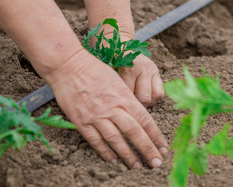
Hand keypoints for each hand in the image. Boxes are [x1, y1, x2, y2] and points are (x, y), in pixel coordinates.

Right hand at [45, 50, 167, 168]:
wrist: (69, 65)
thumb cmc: (95, 69)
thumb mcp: (118, 81)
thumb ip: (127, 99)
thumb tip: (137, 115)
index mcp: (124, 97)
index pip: (145, 120)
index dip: (156, 136)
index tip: (163, 148)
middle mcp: (113, 108)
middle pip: (134, 133)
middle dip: (147, 149)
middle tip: (156, 163)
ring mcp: (96, 116)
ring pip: (116, 140)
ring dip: (128, 155)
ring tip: (136, 165)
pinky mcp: (81, 121)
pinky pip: (95, 141)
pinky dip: (105, 152)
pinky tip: (113, 160)